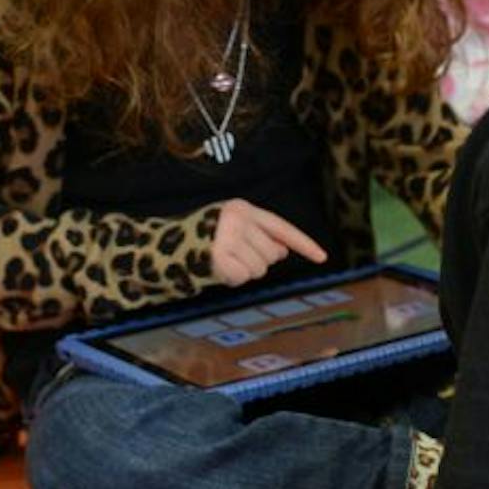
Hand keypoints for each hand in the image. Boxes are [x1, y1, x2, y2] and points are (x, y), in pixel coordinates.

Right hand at [207, 198, 328, 285]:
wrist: (166, 246)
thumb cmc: (206, 238)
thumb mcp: (235, 229)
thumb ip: (262, 236)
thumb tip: (282, 251)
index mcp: (244, 209)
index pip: (282, 228)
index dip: (304, 244)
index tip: (322, 258)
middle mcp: (237, 219)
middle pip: (272, 255)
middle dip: (258, 261)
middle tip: (235, 256)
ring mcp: (227, 236)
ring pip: (259, 269)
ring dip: (244, 271)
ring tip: (225, 261)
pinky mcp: (217, 254)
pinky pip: (242, 277)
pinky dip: (232, 279)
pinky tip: (218, 269)